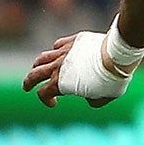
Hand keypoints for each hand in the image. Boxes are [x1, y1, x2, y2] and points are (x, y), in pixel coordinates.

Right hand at [23, 30, 138, 108]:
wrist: (116, 56)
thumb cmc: (111, 79)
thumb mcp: (104, 98)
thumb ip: (92, 100)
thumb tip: (88, 96)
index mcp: (61, 83)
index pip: (43, 93)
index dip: (46, 100)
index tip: (54, 103)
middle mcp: (58, 66)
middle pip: (34, 74)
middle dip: (28, 83)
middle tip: (27, 87)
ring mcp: (64, 52)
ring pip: (42, 58)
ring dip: (37, 65)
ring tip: (36, 69)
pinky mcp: (73, 41)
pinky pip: (57, 45)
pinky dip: (55, 51)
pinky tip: (59, 53)